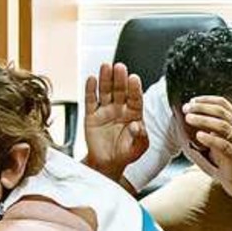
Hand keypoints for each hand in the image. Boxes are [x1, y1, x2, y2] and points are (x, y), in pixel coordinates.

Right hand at [82, 62, 147, 177]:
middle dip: (120, 79)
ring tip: (106, 66)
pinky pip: (91, 100)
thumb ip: (141, 137)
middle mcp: (120, 109)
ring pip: (106, 91)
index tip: (134, 78)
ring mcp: (106, 110)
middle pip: (120, 90)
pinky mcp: (91, 115)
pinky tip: (92, 79)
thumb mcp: (138, 148)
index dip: (134, 89)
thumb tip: (137, 126)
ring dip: (105, 79)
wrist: (107, 164)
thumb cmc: (125, 154)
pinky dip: (90, 90)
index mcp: (135, 114)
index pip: (136, 98)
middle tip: (120, 67)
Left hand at [181, 96, 231, 194]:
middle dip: (202, 107)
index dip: (206, 99)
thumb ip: (209, 125)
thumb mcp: (220, 134)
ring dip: (203, 120)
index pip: (222, 103)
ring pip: (222, 125)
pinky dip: (210, 139)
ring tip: (189, 119)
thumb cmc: (229, 152)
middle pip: (221, 111)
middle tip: (186, 108)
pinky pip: (224, 144)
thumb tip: (188, 115)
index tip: (192, 101)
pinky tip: (199, 136)